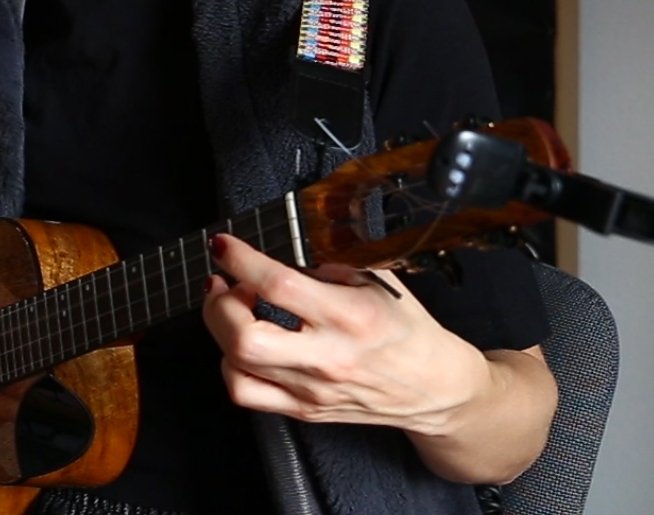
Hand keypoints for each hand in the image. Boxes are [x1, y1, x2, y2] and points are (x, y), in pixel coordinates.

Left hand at [201, 233, 488, 435]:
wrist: (434, 389)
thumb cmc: (406, 331)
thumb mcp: (378, 280)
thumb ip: (330, 261)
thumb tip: (283, 245)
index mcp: (350, 316)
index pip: (280, 287)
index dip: (241, 261)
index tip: (224, 246)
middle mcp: (328, 357)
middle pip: (244, 337)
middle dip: (219, 303)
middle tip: (224, 282)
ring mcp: (312, 389)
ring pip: (236, 365)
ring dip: (220, 328)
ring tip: (233, 308)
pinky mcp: (304, 410)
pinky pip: (245, 392)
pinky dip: (231, 363)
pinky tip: (242, 344)